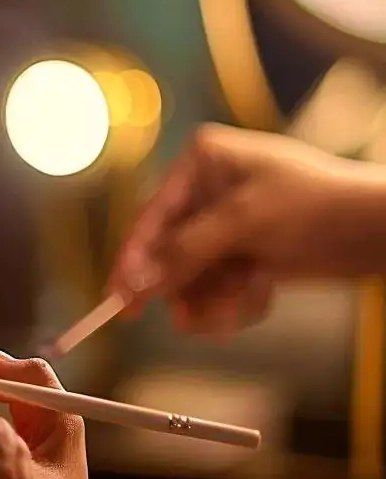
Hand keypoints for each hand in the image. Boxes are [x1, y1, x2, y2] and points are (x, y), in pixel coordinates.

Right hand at [108, 124, 384, 334]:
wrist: (375, 230)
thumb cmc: (318, 204)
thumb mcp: (243, 222)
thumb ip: (185, 252)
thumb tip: (139, 282)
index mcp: (201, 163)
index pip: (151, 217)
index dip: (132, 261)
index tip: (118, 298)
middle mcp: (207, 192)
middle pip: (166, 255)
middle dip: (183, 287)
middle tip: (190, 316)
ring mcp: (224, 226)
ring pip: (189, 279)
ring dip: (213, 299)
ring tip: (244, 300)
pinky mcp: (241, 255)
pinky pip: (214, 290)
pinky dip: (233, 302)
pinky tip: (260, 294)